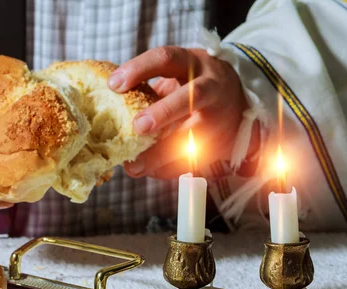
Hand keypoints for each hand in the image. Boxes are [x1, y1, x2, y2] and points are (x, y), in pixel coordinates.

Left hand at [108, 46, 256, 179]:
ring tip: (133, 167)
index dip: (139, 69)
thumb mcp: (177, 76)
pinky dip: (168, 169)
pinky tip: (150, 171)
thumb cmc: (194, 87)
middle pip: (191, 97)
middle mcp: (210, 87)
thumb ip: (148, 89)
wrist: (242, 107)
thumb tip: (104, 108)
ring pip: (194, 137)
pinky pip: (193, 161)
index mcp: (192, 64)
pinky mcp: (220, 145)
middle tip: (137, 128)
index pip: (165, 58)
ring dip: (161, 155)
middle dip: (163, 113)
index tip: (113, 85)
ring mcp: (219, 118)